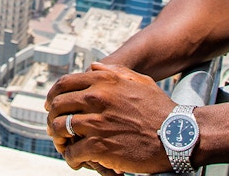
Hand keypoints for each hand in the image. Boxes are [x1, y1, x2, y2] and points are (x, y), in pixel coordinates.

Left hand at [44, 62, 176, 172]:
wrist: (176, 135)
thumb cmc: (158, 109)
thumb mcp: (138, 80)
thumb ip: (113, 71)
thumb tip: (93, 67)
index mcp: (103, 81)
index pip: (63, 84)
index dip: (53, 96)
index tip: (51, 106)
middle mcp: (96, 98)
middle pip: (57, 106)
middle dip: (52, 118)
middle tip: (55, 128)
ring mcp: (96, 122)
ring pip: (60, 129)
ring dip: (58, 139)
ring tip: (65, 145)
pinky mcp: (99, 146)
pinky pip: (73, 153)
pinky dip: (71, 158)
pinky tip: (77, 160)